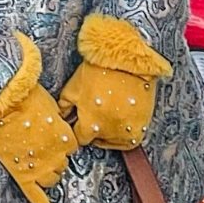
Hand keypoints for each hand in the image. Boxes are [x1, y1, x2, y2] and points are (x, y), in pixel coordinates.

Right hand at [0, 87, 77, 202]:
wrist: (1, 101)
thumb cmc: (24, 98)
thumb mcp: (49, 105)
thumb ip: (55, 121)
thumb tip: (54, 125)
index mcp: (65, 138)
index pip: (70, 149)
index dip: (61, 145)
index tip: (52, 140)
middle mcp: (56, 155)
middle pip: (62, 165)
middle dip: (54, 159)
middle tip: (39, 148)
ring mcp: (40, 167)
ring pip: (52, 179)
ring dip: (47, 173)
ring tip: (32, 161)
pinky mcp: (23, 175)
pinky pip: (37, 197)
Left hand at [59, 13, 172, 151]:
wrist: (127, 60)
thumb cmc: (99, 71)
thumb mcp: (74, 87)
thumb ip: (65, 106)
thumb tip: (61, 117)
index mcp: (90, 124)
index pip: (80, 139)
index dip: (78, 129)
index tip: (80, 123)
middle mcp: (109, 131)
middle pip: (97, 141)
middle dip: (93, 130)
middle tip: (95, 115)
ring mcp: (127, 129)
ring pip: (114, 142)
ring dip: (109, 134)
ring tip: (108, 116)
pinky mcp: (142, 126)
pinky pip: (131, 140)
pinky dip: (124, 134)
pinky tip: (120, 120)